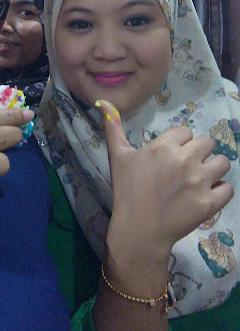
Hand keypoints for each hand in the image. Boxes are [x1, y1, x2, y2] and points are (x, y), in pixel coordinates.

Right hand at [96, 100, 233, 265]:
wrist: (138, 230)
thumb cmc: (126, 191)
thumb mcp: (117, 156)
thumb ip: (113, 127)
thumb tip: (104, 100)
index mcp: (164, 146)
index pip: (186, 132)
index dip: (179, 143)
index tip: (170, 157)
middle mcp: (184, 159)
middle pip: (208, 143)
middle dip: (199, 153)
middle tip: (186, 168)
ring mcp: (199, 181)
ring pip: (222, 162)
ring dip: (213, 169)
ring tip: (199, 180)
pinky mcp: (210, 202)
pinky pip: (228, 188)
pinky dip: (220, 191)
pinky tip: (205, 195)